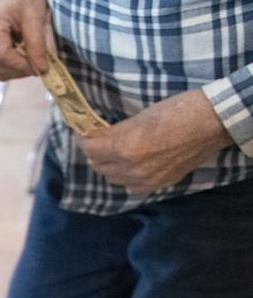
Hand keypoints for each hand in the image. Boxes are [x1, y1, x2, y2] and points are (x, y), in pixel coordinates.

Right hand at [0, 0, 55, 79]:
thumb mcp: (37, 18)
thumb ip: (38, 45)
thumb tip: (42, 70)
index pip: (1, 55)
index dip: (22, 65)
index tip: (41, 66)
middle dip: (22, 68)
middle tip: (40, 61)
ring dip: (19, 67)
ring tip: (32, 52)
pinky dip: (14, 63)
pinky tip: (23, 51)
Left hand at [80, 88, 231, 192]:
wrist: (212, 122)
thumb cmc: (177, 110)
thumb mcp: (139, 117)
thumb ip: (116, 131)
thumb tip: (97, 136)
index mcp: (125, 148)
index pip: (89, 149)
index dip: (85, 139)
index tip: (86, 133)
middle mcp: (132, 169)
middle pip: (98, 166)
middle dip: (96, 153)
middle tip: (100, 141)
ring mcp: (147, 180)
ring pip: (113, 178)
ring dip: (110, 166)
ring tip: (116, 153)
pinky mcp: (160, 184)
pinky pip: (132, 186)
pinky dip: (128, 177)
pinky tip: (133, 165)